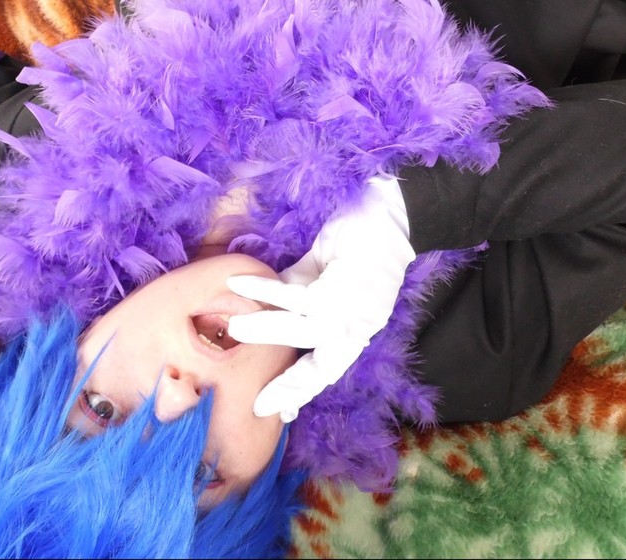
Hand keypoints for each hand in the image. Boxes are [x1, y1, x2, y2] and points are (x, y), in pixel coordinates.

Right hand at [227, 176, 415, 421]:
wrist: (391, 211)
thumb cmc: (358, 240)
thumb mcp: (319, 274)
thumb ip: (293, 292)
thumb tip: (259, 303)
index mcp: (353, 329)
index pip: (325, 367)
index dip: (300, 391)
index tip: (279, 414)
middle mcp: (356, 329)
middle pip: (323, 371)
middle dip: (292, 389)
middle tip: (260, 405)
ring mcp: (351, 311)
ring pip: (303, 333)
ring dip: (268, 332)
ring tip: (234, 329)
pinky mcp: (342, 289)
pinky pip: (295, 297)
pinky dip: (265, 291)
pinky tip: (238, 283)